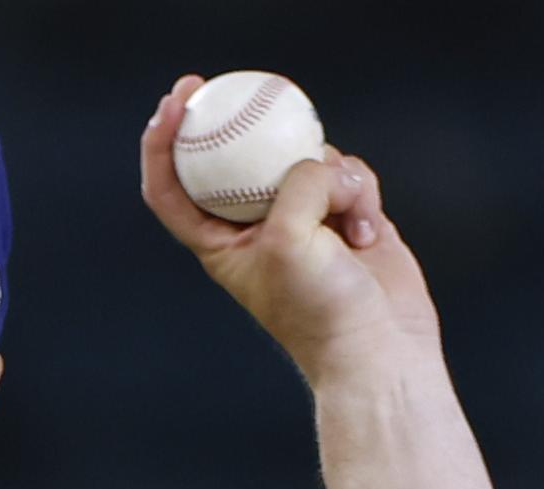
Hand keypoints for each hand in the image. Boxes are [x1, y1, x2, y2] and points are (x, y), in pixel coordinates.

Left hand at [137, 76, 441, 384]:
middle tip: (228, 82)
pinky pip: (349, 174)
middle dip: (236, 118)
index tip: (177, 100)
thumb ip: (295, 186)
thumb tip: (317, 160)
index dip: (163, 141)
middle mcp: (257, 227)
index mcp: (219, 243)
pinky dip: (361, 192)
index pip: (172, 187)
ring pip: (307, 158)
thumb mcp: (290, 241)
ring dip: (331, 176)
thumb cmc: (321, 311)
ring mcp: (304, 218)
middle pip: (237, 156)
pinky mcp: (347, 214)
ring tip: (344, 222)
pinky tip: (369, 233)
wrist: (380, 349)